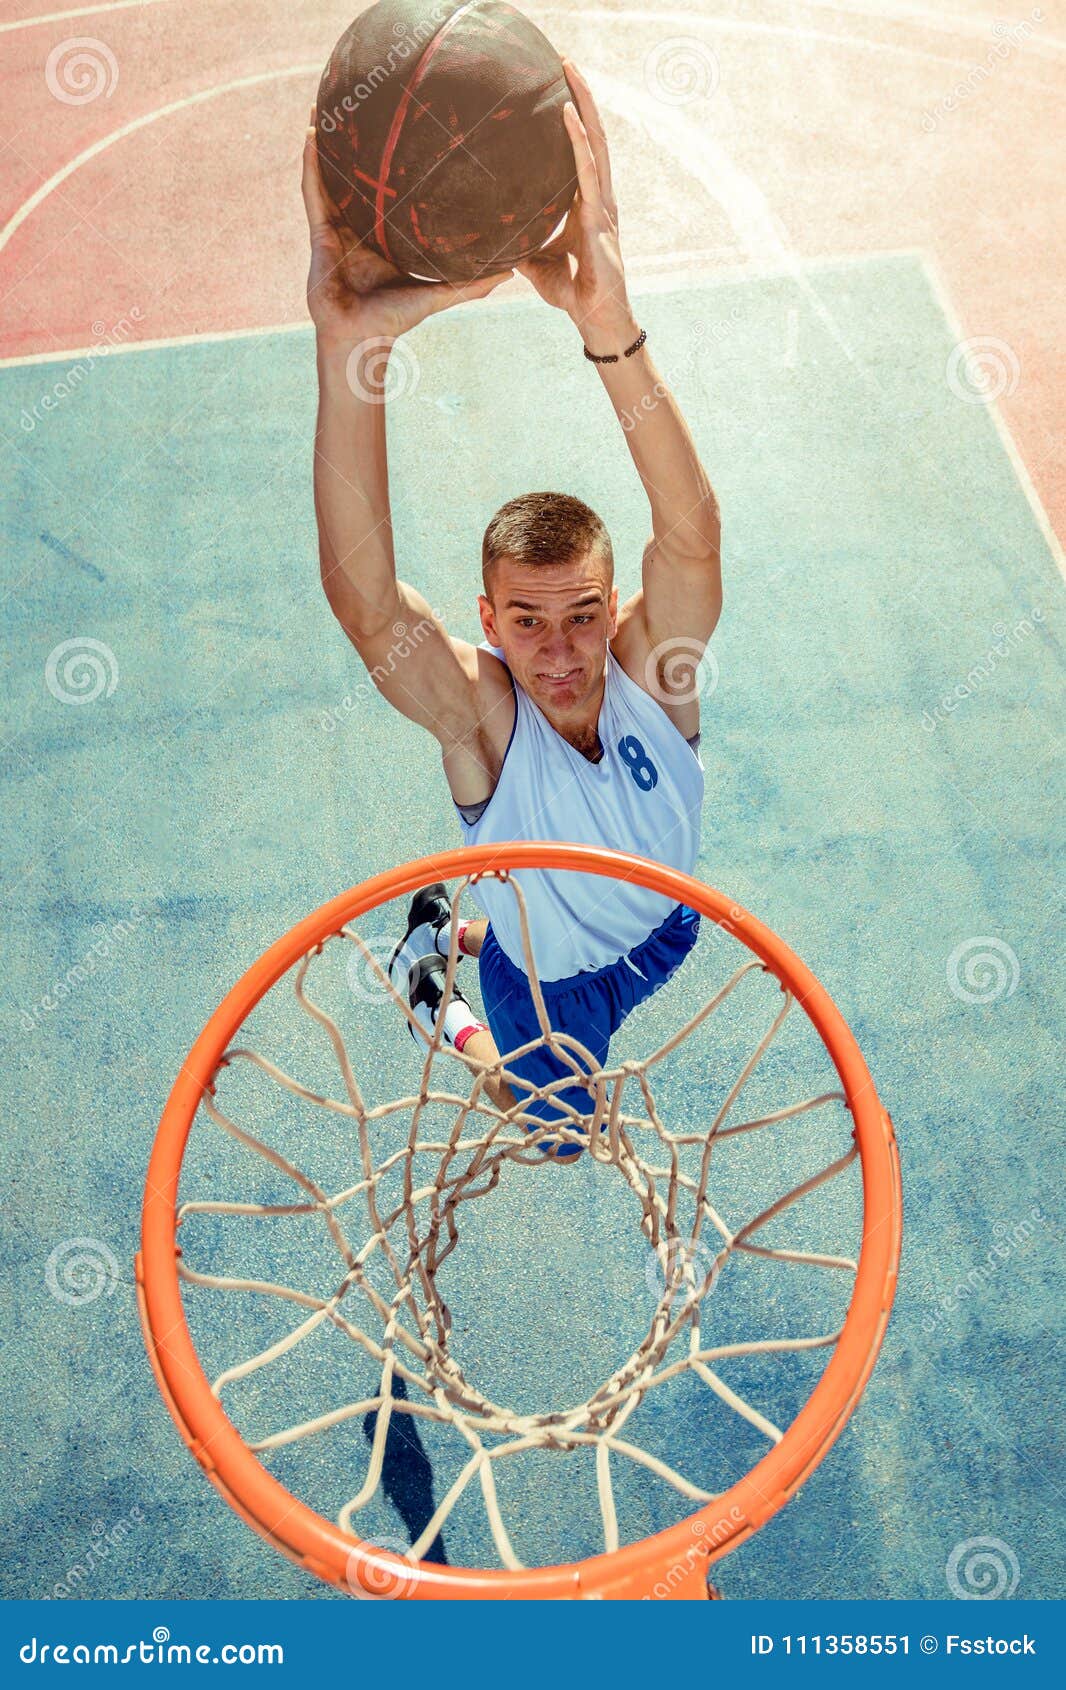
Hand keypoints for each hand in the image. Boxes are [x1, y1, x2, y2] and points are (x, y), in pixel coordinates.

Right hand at [301, 108, 511, 345]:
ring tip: (330, 105)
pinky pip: (313, 190)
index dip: (396, 163)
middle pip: (359, 174)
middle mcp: (362, 225)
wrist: (361, 338)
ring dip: (328, 141)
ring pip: (332, 174)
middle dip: (358, 141)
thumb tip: (512, 270)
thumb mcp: (439, 293)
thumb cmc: (396, 319)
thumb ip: (472, 282)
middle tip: (369, 101)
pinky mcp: (319, 232)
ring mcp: (338, 226)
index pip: (392, 191)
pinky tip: (313, 134)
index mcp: (387, 234)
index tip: (410, 131)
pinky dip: (311, 163)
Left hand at [514, 62, 633, 345]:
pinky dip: (578, 139)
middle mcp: (598, 195)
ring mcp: (602, 204)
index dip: (573, 117)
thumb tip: (491, 237)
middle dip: (581, 94)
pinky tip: (567, 112)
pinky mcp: (599, 217)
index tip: (556, 85)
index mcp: (586, 203)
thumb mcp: (536, 263)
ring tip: (570, 69)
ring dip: (583, 102)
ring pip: (596, 141)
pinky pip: (588, 169)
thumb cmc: (571, 291)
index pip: (580, 150)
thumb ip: (519, 244)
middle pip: (592, 134)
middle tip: (565, 59)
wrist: (594, 318)